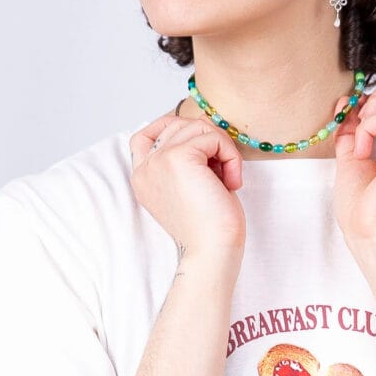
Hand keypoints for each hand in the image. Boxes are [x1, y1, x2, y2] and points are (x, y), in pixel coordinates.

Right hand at [129, 110, 246, 260]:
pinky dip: (230, 155)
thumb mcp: (190, 188)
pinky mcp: (178, 157)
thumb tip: (203, 132)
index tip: (201, 144)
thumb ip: (185, 161)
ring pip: (197, 127)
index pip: (144, 134)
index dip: (171, 128)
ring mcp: (158, 161)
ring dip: (222, 148)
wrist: (212, 251)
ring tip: (229, 178)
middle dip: (207, 140)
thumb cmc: (210, 227)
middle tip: (223, 172)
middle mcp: (145, 168)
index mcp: (143, 178)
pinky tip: (232, 181)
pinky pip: (211, 137)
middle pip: (177, 124)